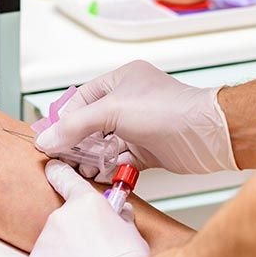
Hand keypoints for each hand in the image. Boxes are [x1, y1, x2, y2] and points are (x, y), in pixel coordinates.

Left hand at [23, 160, 149, 256]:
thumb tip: (119, 213)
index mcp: (86, 203)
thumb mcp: (131, 233)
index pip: (66, 178)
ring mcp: (44, 241)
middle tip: (90, 254)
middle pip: (62, 223)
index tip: (52, 168)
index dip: (58, 172)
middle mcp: (61, 216)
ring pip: (51, 247)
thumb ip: (119, 217)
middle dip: (72, 236)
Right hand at [36, 60, 237, 177]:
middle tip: (65, 159)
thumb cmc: (169, 110)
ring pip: (105, 144)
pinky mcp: (149, 149)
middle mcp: (129, 101)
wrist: (209, 135)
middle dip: (77, 143)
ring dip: (93, 158)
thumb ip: (75, 126)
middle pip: (91, 124)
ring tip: (84, 169)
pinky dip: (111, 168)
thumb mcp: (112, 111)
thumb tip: (47, 138)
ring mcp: (139, 126)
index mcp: (120, 80)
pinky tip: (102, 176)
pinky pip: (121, 159)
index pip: (81, 100)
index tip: (50, 140)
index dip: (64, 121)